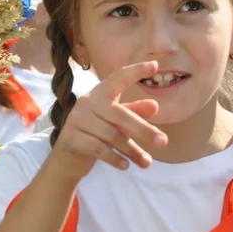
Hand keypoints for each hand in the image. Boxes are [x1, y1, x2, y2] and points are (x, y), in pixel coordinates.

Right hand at [51, 60, 167, 177]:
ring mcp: (76, 120)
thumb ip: (134, 112)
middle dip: (144, 130)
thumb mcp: (118, 122)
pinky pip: (98, 148)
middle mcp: (87, 102)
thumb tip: (155, 105)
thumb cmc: (98, 134)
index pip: (118, 78)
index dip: (135, 71)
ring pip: (111, 135)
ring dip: (132, 151)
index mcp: (100, 93)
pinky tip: (126, 166)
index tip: (154, 65)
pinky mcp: (70, 138)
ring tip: (147, 163)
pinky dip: (115, 158)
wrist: (68, 159)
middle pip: (120, 115)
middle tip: (164, 142)